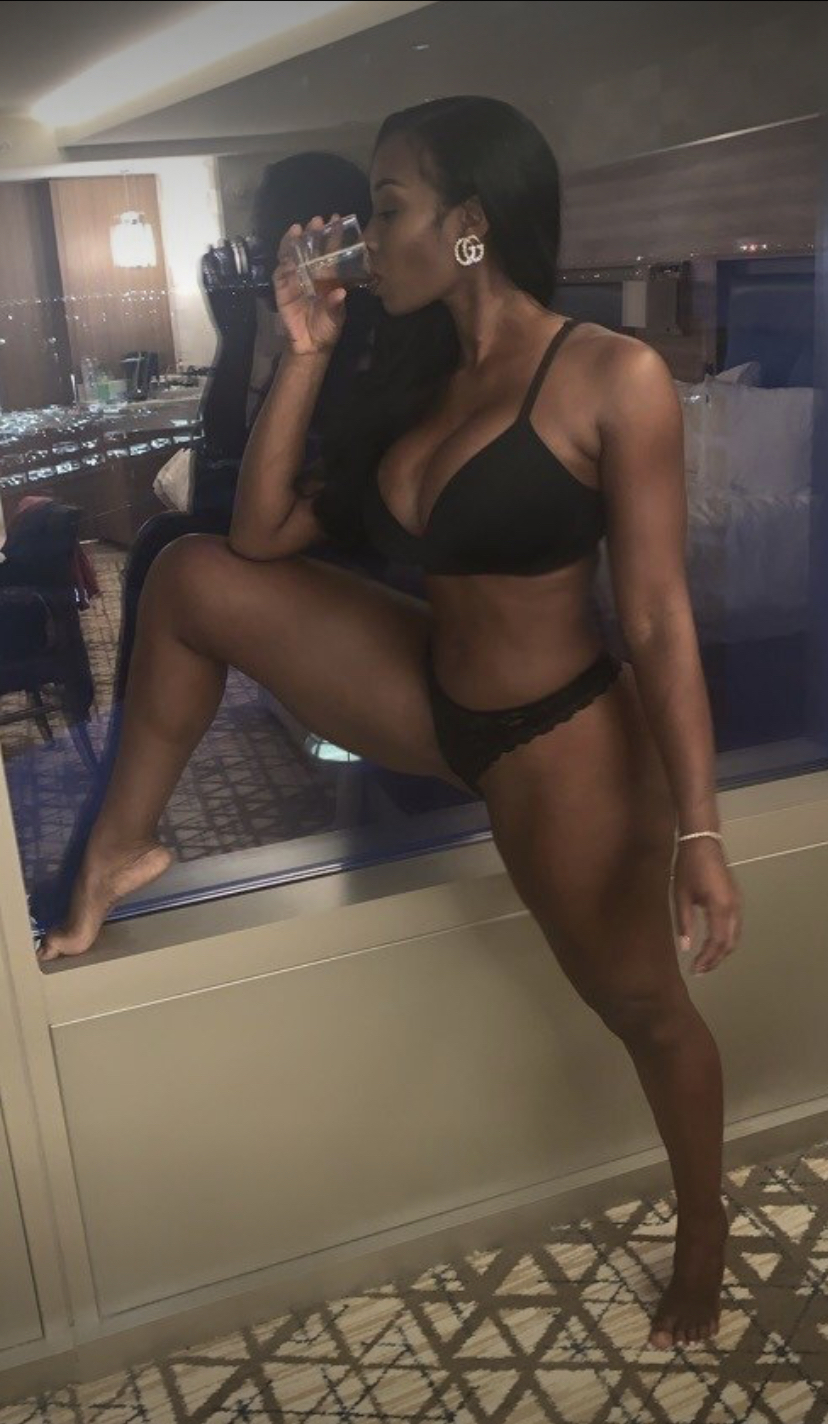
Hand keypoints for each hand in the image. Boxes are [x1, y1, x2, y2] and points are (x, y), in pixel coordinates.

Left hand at [201, 240, 257, 336]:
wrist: (236, 337)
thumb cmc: (248, 321)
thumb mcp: (254, 301)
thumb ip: (251, 286)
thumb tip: (250, 272)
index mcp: (247, 285)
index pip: (246, 262)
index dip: (243, 250)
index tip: (241, 240)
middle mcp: (234, 285)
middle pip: (231, 262)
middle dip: (227, 249)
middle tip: (224, 240)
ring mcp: (221, 289)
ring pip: (217, 267)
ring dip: (215, 255)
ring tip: (212, 245)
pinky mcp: (211, 295)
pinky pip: (207, 277)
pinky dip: (205, 267)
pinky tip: (204, 259)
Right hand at [273, 217, 346, 355]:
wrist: (310, 345)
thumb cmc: (326, 328)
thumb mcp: (335, 319)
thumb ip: (336, 306)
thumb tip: (340, 293)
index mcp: (327, 277)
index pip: (331, 253)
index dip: (333, 237)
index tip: (338, 220)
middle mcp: (311, 274)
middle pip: (311, 249)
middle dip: (313, 234)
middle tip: (317, 220)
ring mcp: (295, 280)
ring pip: (293, 256)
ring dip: (295, 243)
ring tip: (298, 229)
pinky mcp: (282, 289)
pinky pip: (280, 273)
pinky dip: (283, 264)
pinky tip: (286, 255)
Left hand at [672, 838, 741, 973]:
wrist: (703, 842)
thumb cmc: (688, 867)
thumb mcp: (681, 896)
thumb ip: (685, 923)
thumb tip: (686, 948)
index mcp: (721, 907)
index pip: (717, 943)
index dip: (707, 959)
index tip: (695, 971)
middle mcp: (734, 908)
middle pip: (729, 943)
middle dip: (715, 959)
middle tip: (700, 970)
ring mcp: (738, 903)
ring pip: (735, 936)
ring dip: (722, 951)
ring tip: (705, 961)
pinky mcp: (736, 899)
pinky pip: (735, 926)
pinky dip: (726, 939)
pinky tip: (713, 943)